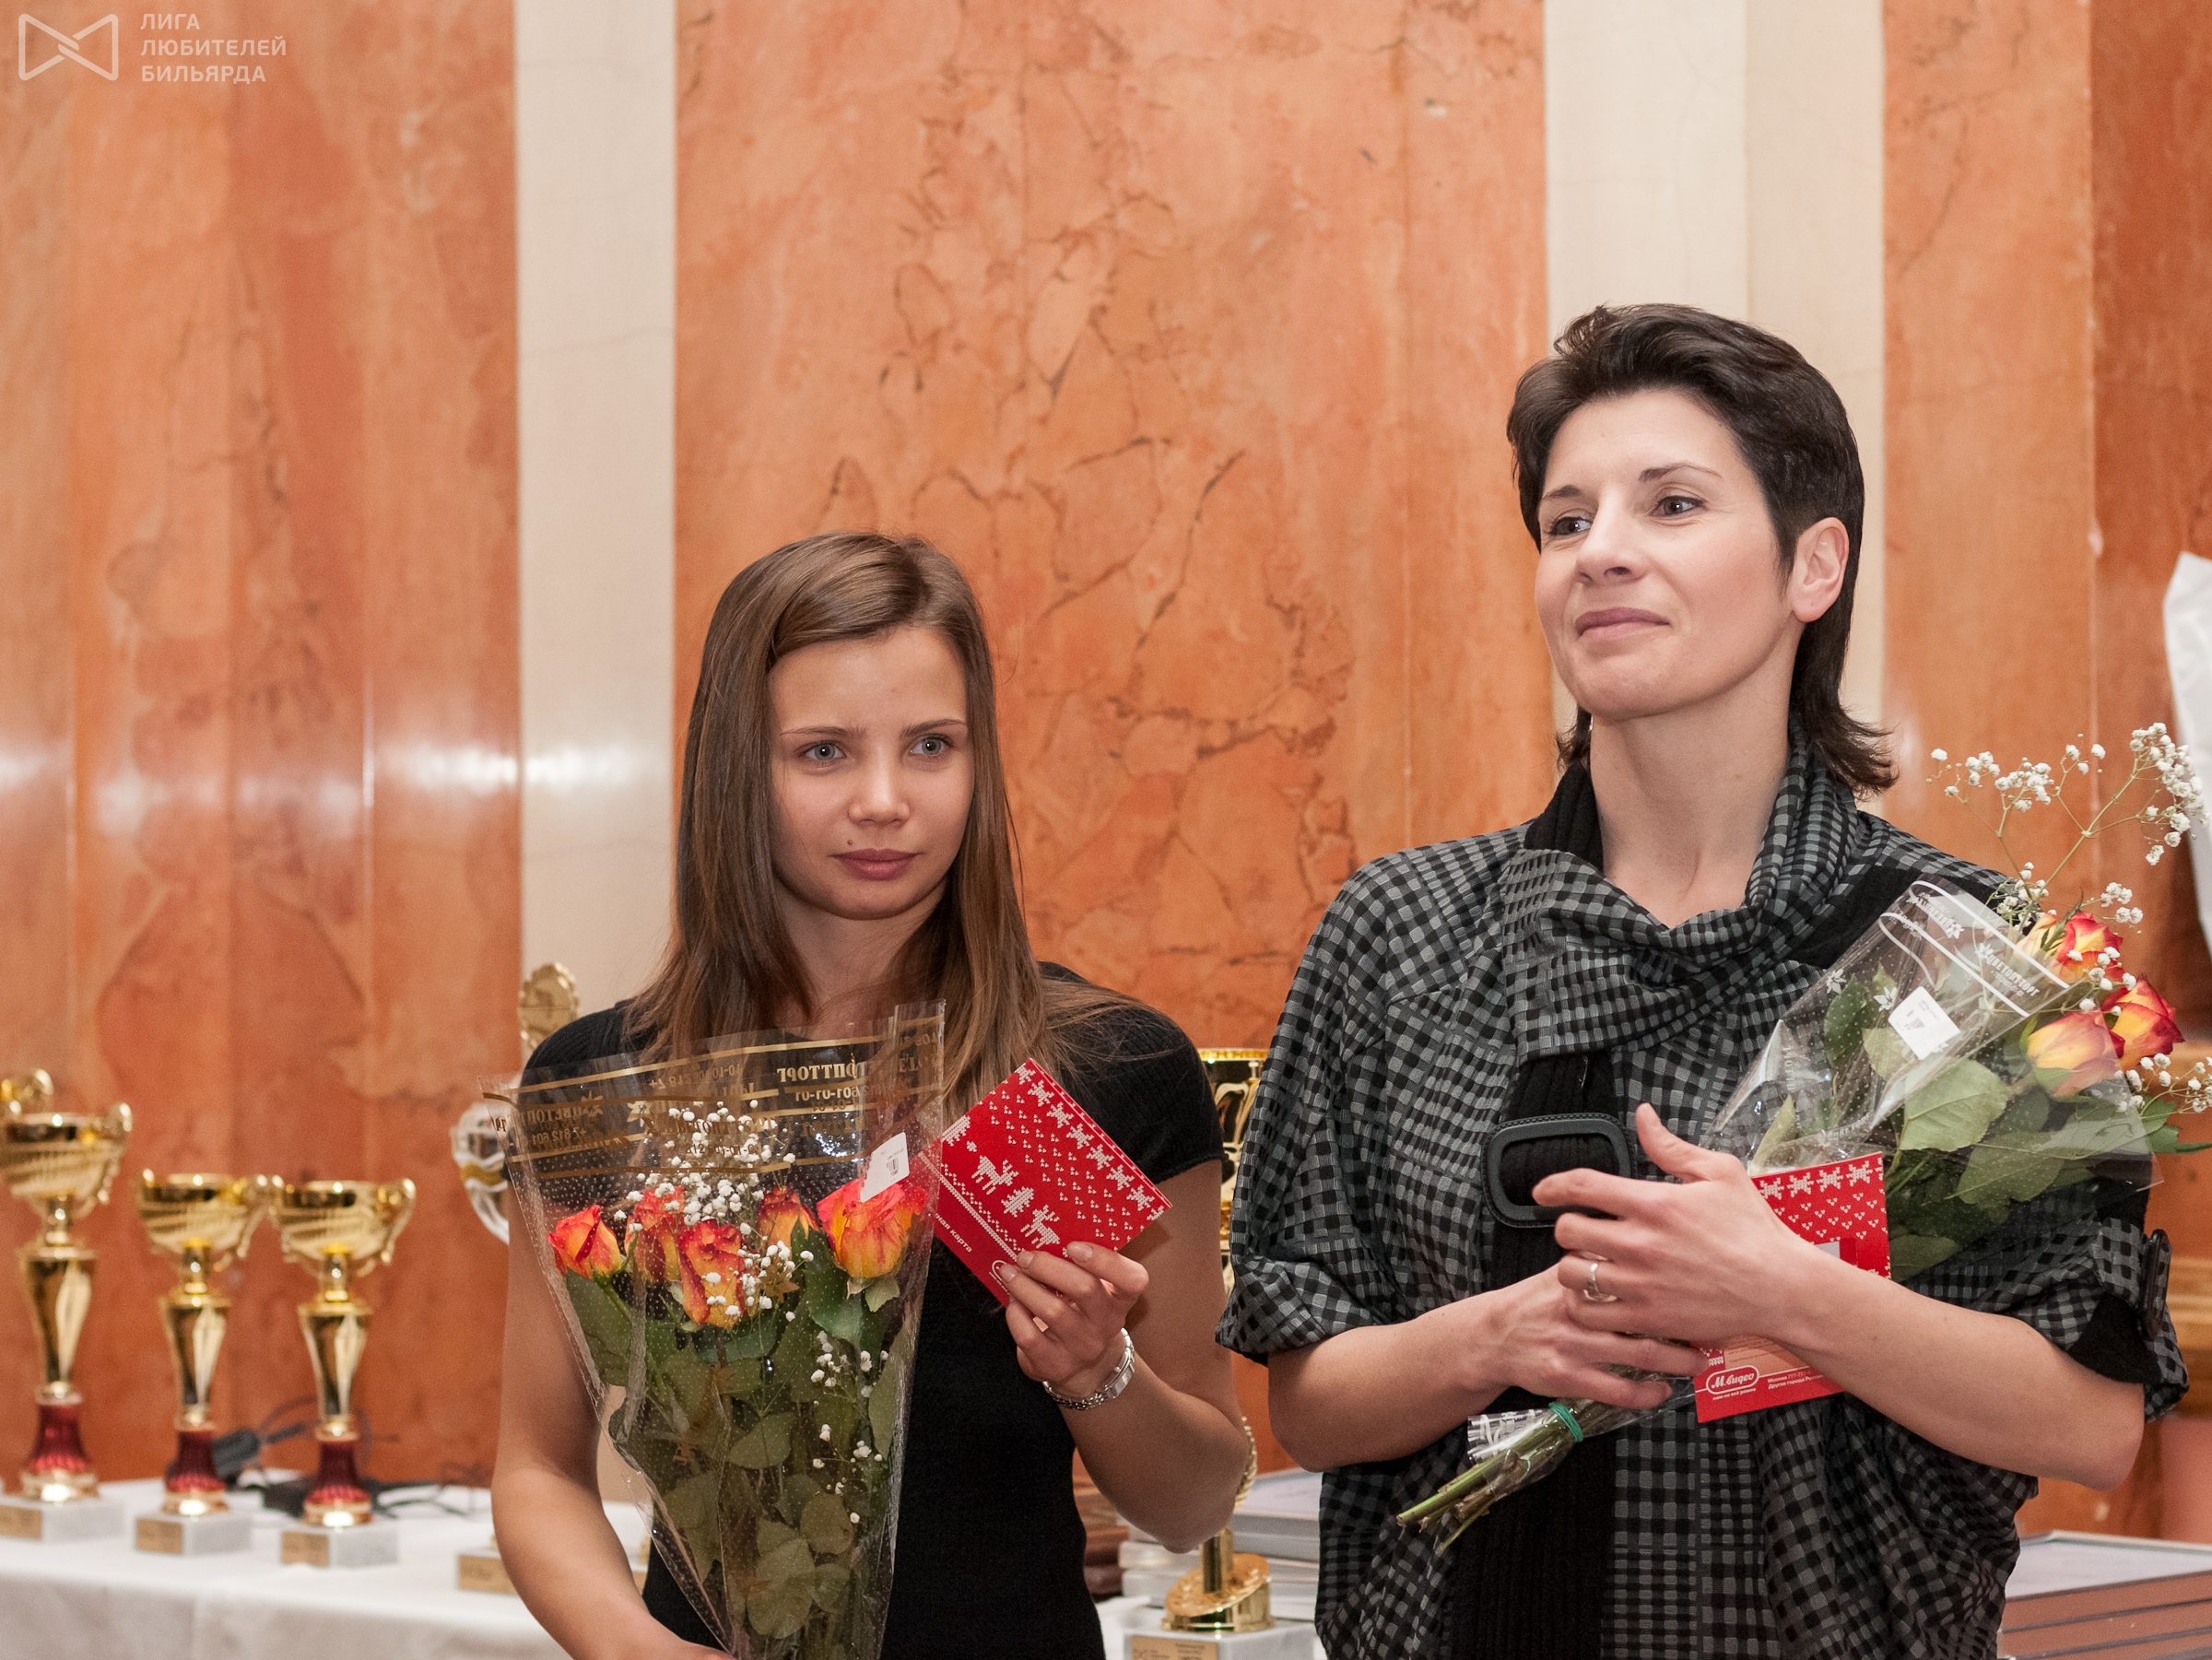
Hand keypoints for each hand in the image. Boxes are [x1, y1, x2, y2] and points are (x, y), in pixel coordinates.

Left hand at [998, 1242, 1147, 1398]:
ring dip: (1024, 1286)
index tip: (1072, 1246)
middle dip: (1047, 1266)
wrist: (1082, 1366)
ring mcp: (1083, 1347)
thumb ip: (1080, 1264)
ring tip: (1010, 1273)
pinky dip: (1015, 1314)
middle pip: (1084, 1288)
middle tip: (1025, 1256)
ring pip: (1053, 1311)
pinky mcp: (1056, 1365)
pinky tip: (1012, 1303)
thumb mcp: (1094, 1288)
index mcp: (1121, 1298)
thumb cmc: (1082, 1312)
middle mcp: (1107, 1324)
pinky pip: (1030, 1336)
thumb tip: (1043, 1232)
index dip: (1104, 1260)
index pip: (1132, 1279)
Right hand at [1464, 1262, 1701, 1410]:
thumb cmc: (1536, 1301)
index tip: (1701, 1280)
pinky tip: (1662, 1390)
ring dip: (1676, 1359)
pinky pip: (1617, 1390)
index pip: (1629, 1269)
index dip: (1671, 1276)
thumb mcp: (1561, 1270)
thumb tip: (1638, 1238)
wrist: (1494, 1337)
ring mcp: (1572, 1344)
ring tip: (1698, 1360)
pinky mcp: (1567, 1376)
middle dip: (1686, 1321)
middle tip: (1713, 1325)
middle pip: (1644, 1312)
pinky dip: (1646, 1392)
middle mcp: (1577, 1307)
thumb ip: (1595, 1259)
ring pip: (1638, 1354)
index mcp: (1578, 1276)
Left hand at [1536, 1103, 1833, 1348]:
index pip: (1582, 1185)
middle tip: (1582, 1231)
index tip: (1543, 1191)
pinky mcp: (1647, 1319)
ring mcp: (1641, 1284)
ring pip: (1571, 1274)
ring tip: (1590, 1264)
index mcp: (1654, 1202)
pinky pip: (1590, 1313)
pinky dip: (1585, 1305)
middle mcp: (1641, 1243)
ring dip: (1574, 1266)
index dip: (1552, 1185)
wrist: (1781, 1288)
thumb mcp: (1719, 1173)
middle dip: (1568, 1227)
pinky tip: (1600, 1298)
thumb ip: (1671, 1146)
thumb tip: (1642, 1115)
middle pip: (1568, 1230)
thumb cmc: (1753, 1229)